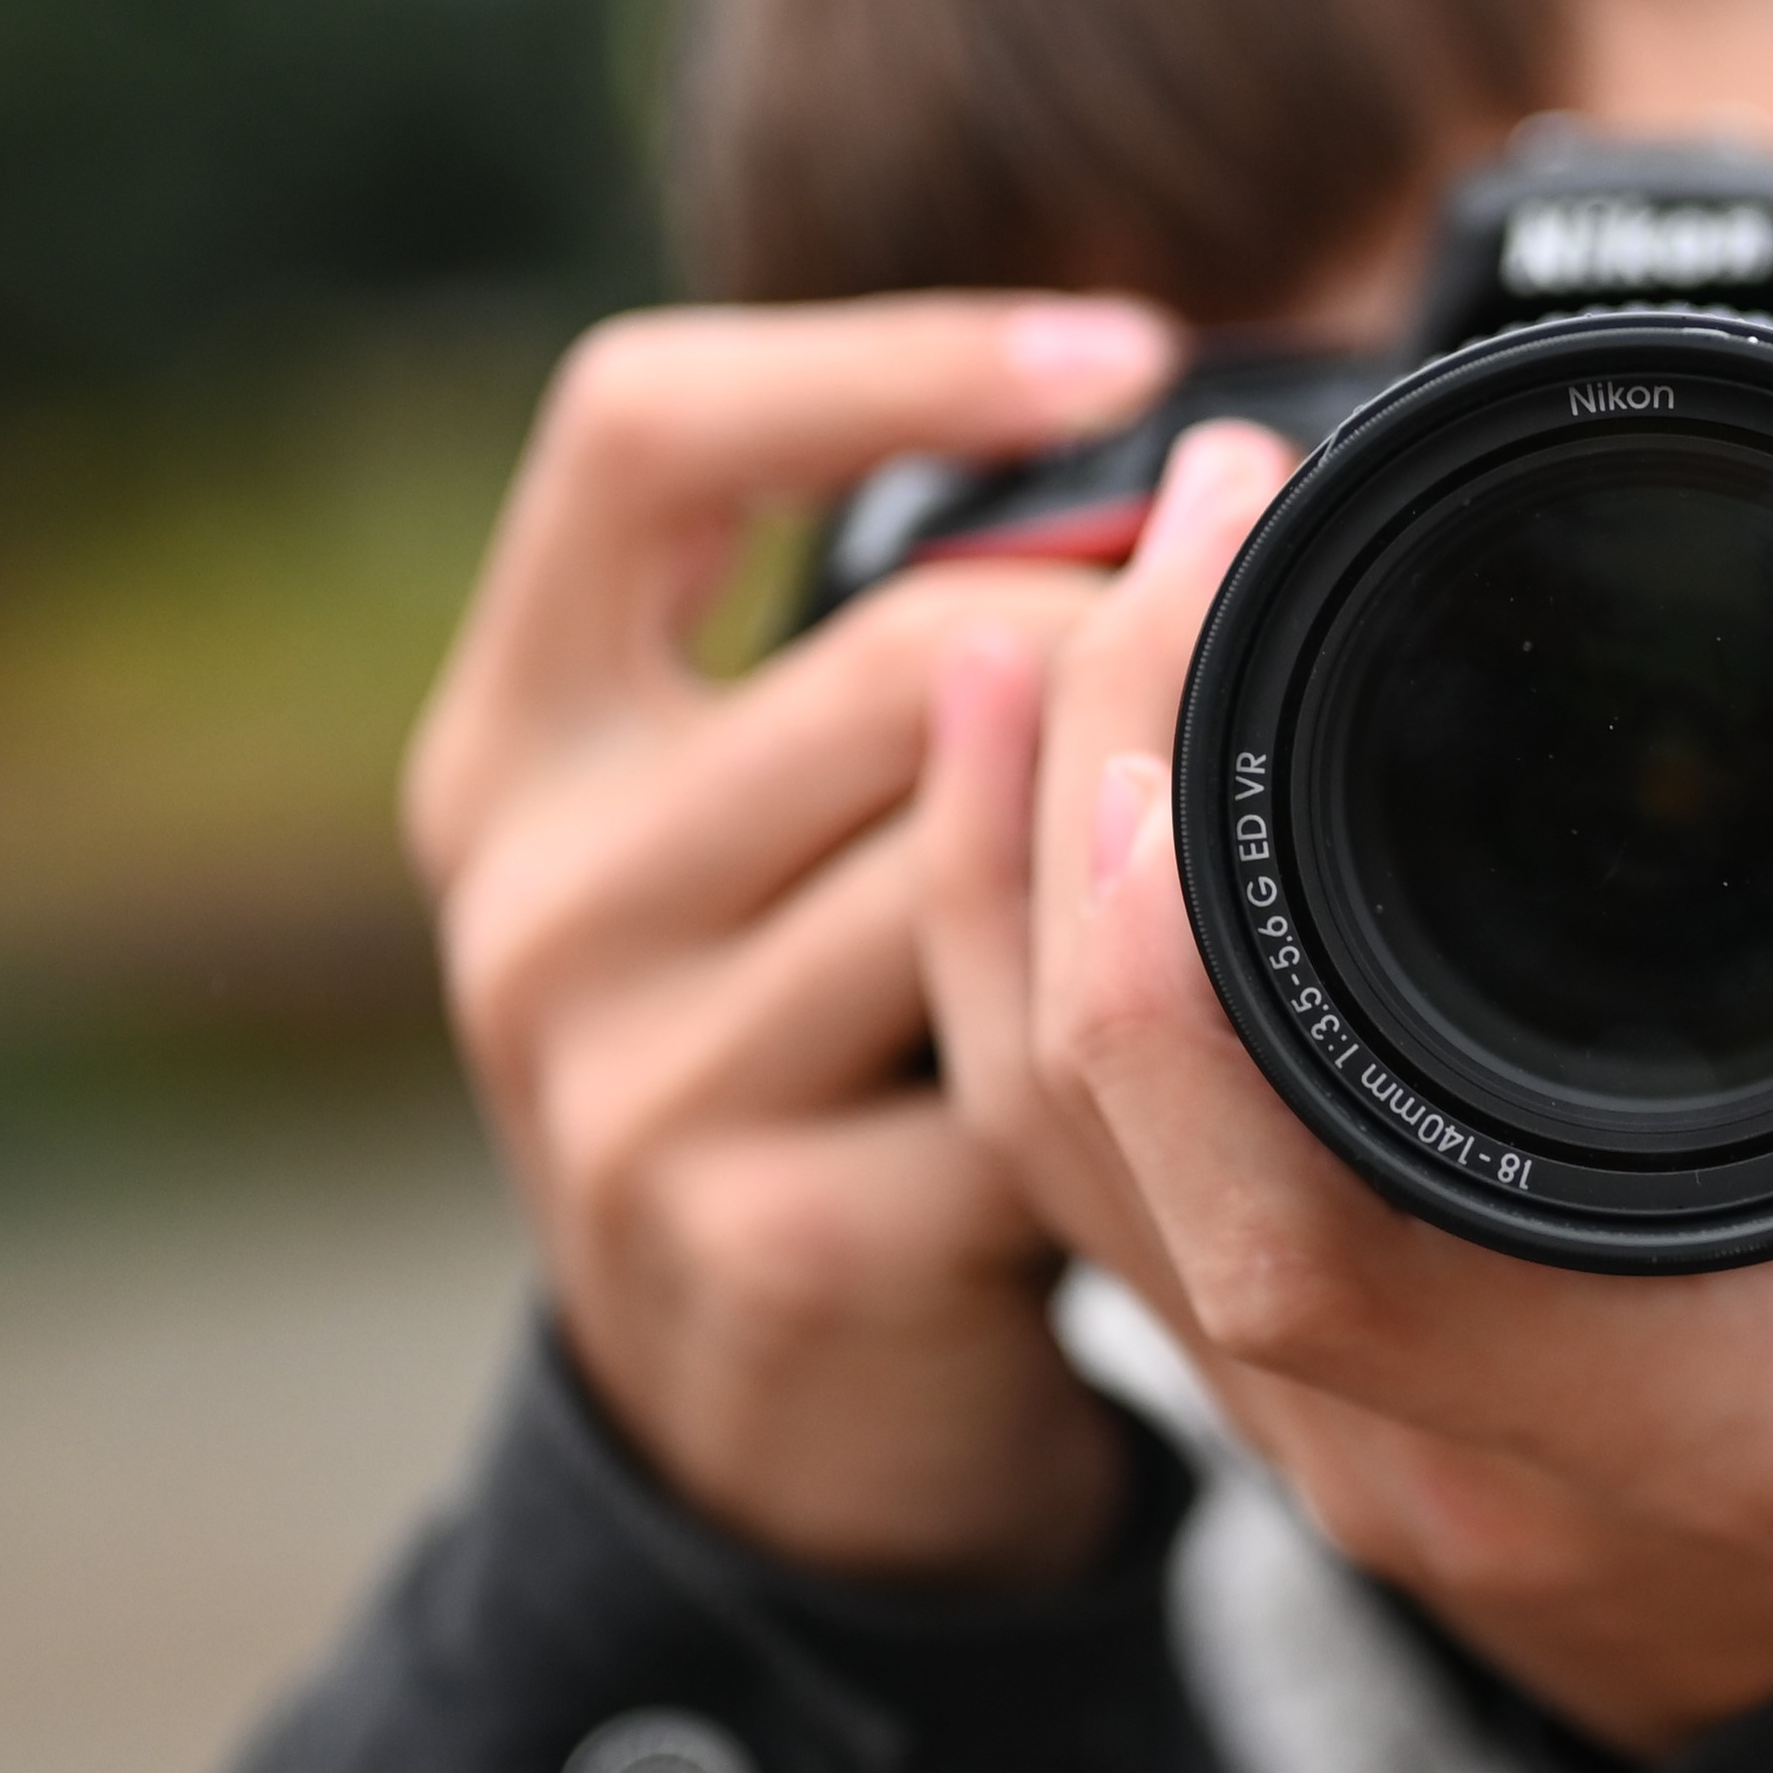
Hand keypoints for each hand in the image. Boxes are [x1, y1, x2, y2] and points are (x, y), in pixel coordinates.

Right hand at [402, 294, 1183, 1584]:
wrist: (761, 1424)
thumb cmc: (814, 1045)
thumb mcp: (763, 826)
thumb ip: (865, 638)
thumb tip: (1156, 426)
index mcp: (512, 741)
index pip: (638, 430)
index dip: (884, 355)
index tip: (1122, 347)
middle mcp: (528, 897)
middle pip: (892, 651)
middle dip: (1115, 643)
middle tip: (1261, 655)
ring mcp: (627, 1083)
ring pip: (979, 856)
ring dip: (1134, 852)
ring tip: (1215, 870)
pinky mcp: (769, 1238)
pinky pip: (1033, 1071)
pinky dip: (1137, 1052)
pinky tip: (1186, 1060)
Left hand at [912, 423, 1772, 1752]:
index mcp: (1656, 1406)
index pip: (1311, 1252)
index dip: (1179, 1012)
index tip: (1173, 720)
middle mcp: (1432, 1441)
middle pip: (1123, 1152)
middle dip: (1089, 812)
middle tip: (1190, 507)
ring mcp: (1313, 1424)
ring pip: (1050, 1155)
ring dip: (1014, 870)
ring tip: (1065, 588)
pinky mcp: (1260, 1369)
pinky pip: (1065, 1167)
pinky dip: (1020, 955)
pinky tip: (1037, 760)